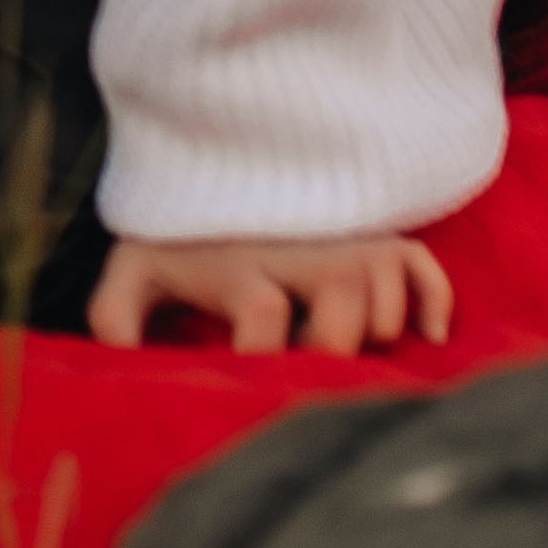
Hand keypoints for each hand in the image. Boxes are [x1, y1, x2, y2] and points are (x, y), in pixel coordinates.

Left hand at [90, 229, 453, 356]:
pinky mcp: (371, 236)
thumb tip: (115, 364)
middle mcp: (298, 250)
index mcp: (237, 265)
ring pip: (383, 284)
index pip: (262, 311)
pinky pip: (421, 263)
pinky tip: (426, 336)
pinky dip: (432, 298)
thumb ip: (117, 316)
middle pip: (342, 298)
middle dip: (332, 344)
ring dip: (376, 324)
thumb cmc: (174, 239)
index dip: (261, 354)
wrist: (207, 169)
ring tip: (345, 347)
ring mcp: (340, 240)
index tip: (249, 378)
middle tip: (309, 369)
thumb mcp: (134, 273)